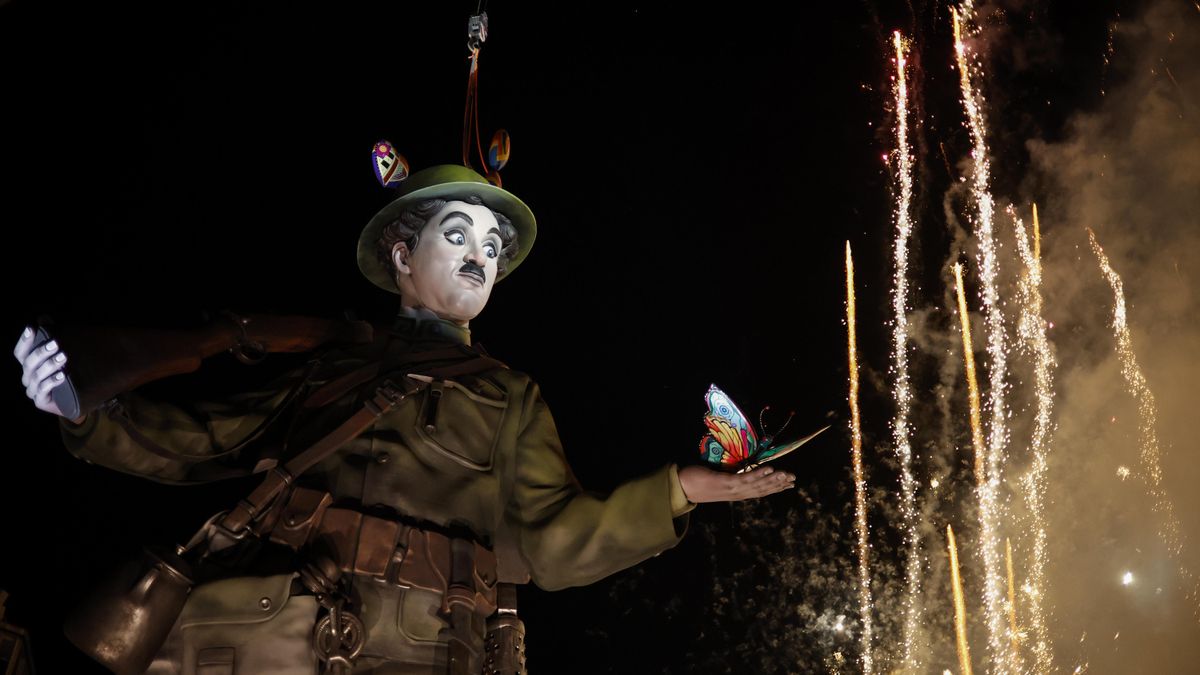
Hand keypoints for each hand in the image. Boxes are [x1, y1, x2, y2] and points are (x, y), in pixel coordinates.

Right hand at [13, 326, 73, 418]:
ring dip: (49, 366)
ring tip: (63, 358)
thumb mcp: (60, 352)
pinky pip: (43, 391)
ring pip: (37, 376)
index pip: (20, 352)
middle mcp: (28, 376)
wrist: (77, 396)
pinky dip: (52, 382)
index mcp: (28, 364)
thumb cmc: (65, 370)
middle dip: (41, 352)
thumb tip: (43, 317)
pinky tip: (62, 376)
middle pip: (29, 363)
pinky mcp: (41, 401)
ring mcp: (33, 389)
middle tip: (56, 344)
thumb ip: (51, 334)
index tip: (32, 328)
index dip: (24, 340)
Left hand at [677, 464, 795, 503]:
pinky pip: (745, 479)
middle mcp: (736, 493)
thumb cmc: (697, 480)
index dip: (775, 488)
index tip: (789, 484)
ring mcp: (731, 489)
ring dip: (773, 480)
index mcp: (736, 493)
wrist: (682, 486)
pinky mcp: (725, 483)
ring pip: (757, 485)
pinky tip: (770, 469)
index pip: (759, 491)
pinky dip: (759, 475)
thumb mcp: (717, 478)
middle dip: (779, 485)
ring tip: (786, 474)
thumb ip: (729, 476)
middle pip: (762, 490)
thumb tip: (738, 468)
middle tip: (794, 480)